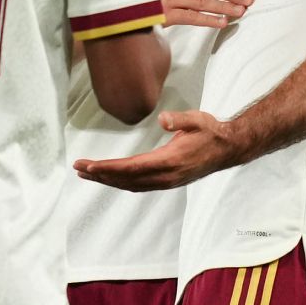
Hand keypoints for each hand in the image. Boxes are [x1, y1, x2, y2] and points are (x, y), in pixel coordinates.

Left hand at [73, 111, 241, 190]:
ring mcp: (166, 181)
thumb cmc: (211, 131)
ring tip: (87, 174)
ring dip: (108, 180)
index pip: (131, 167)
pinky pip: (139, 185)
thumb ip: (180, 120)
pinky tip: (111, 178)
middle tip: (78, 168)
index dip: (108, 168)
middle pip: (126, 179)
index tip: (89, 166)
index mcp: (170, 161)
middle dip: (101, 174)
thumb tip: (162, 119)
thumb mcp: (198, 119)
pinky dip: (121, 182)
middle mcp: (165, 176)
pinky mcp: (167, 181)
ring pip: (130, 184)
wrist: (228, 150)